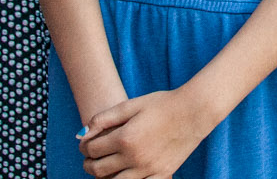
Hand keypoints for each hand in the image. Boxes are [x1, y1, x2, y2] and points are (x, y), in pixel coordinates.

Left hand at [79, 88, 210, 178]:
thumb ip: (104, 118)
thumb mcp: (131, 105)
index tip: (85, 145)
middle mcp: (134, 157)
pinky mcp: (161, 175)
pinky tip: (124, 174)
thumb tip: (82, 134)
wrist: (194, 111)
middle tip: (89, 159)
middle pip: (99, 170)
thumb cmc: (162, 104)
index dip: (84, 147)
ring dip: (103, 177)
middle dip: (88, 164)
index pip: (92, 150)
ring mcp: (148, 169)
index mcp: (125, 138)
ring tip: (104, 168)